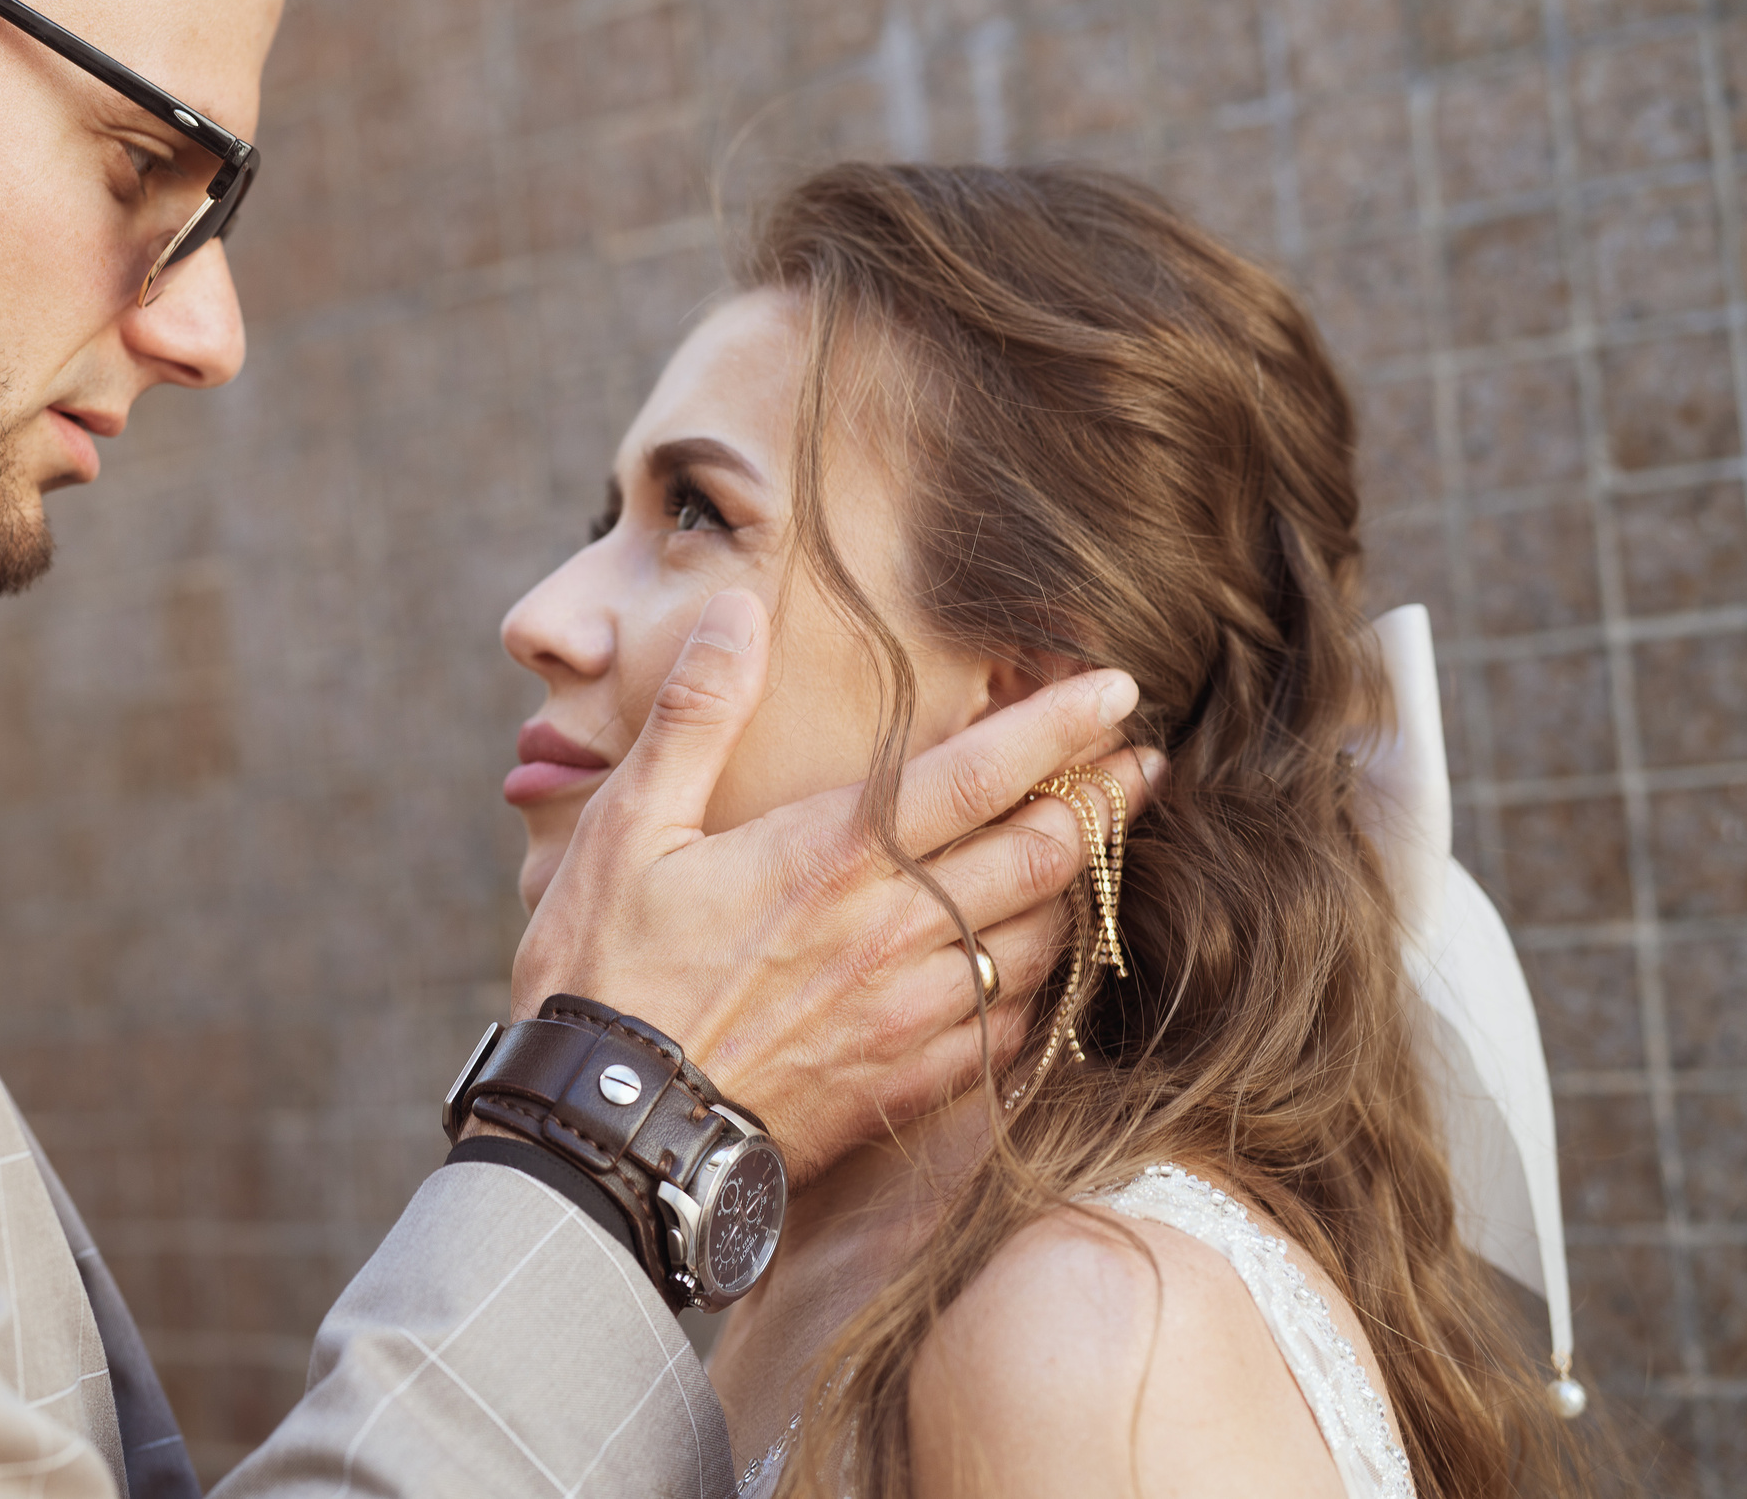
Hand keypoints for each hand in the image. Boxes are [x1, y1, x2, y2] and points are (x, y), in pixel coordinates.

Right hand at [509, 589, 1156, 1181]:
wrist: (604, 1134)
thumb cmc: (604, 971)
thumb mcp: (624, 825)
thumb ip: (696, 714)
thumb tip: (737, 612)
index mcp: (833, 854)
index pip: (983, 772)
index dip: (1062, 725)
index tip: (1118, 690)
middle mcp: (892, 930)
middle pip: (1044, 853)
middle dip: (1106, 801)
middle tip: (1143, 765)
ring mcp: (908, 1014)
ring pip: (1043, 940)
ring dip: (1081, 891)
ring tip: (1099, 856)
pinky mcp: (905, 1084)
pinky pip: (1014, 1028)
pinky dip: (1043, 985)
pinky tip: (1040, 966)